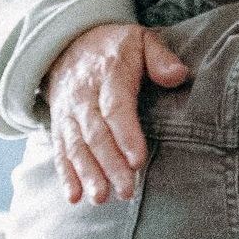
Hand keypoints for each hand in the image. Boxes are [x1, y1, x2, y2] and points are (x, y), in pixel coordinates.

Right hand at [44, 23, 188, 203]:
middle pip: (95, 133)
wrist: (68, 41)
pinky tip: (73, 197)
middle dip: (110, 164)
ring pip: (76, 146)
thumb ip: (160, 57)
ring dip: (87, 174)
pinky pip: (60, 151)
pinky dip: (65, 175)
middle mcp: (84, 95)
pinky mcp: (59, 125)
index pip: (115, 107)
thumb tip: (179, 75)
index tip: (138, 160)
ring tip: (101, 199)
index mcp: (108, 73)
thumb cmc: (116, 46)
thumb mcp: (140, 39)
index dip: (126, 135)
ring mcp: (68, 112)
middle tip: (126, 190)